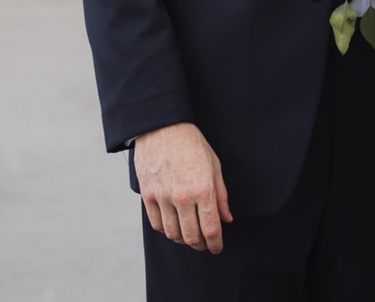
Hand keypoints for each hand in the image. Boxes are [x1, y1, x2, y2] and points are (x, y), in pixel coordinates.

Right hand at [134, 122, 232, 253]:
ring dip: (183, 240)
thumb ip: (221, 195)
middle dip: (201, 245)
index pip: (210, 229)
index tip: (217, 247)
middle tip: (206, 244)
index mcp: (203, 189)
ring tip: (190, 236)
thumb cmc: (192, 144)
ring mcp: (163, 197)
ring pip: (173, 234)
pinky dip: (166, 230)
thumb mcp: (215, 165)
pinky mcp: (148, 196)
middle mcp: (183, 197)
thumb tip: (226, 219)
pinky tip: (174, 226)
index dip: (215, 243)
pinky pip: (157, 224)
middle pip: (191, 237)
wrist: (163, 128)